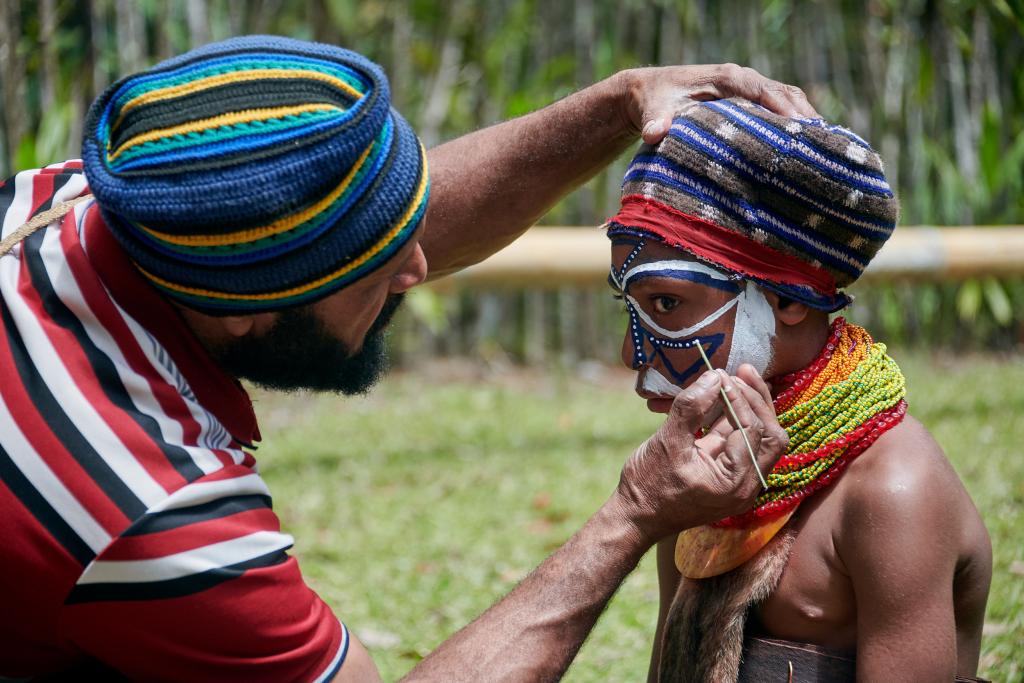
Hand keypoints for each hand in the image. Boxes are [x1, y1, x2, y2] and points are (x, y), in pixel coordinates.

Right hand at [614, 365, 787, 542]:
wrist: (635, 517)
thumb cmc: (648, 485)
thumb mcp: (667, 442)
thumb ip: (691, 408)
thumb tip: (714, 376)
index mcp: (736, 483)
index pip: (752, 430)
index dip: (740, 398)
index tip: (721, 375)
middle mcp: (747, 486)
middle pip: (770, 435)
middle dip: (757, 400)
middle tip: (740, 372)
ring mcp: (741, 483)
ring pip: (761, 438)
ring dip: (751, 407)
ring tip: (737, 378)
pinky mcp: (730, 476)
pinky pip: (743, 444)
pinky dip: (736, 419)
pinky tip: (726, 397)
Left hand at [616, 64, 818, 143]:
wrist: (649, 93)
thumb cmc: (653, 102)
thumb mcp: (653, 111)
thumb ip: (655, 122)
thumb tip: (653, 133)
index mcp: (725, 78)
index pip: (762, 90)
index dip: (783, 108)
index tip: (801, 129)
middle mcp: (742, 80)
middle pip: (784, 94)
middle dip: (804, 117)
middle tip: (824, 146)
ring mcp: (748, 89)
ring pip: (788, 100)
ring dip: (806, 122)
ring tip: (826, 150)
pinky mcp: (750, 102)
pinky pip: (780, 108)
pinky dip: (797, 124)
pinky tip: (809, 148)